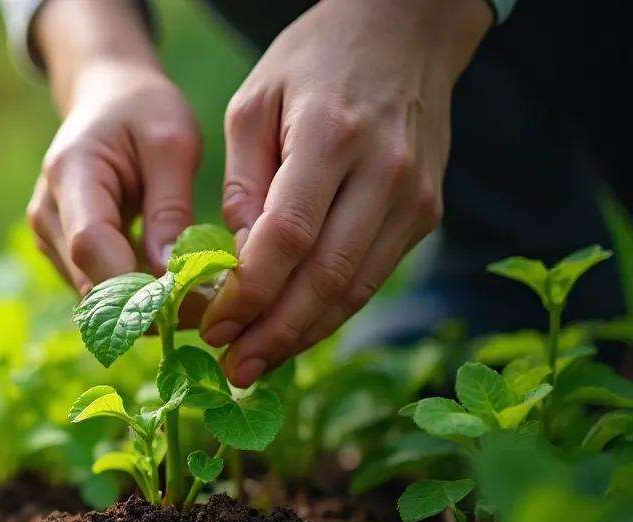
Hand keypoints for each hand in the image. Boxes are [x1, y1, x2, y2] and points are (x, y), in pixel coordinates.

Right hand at [26, 0, 200, 294]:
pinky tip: (169, 286)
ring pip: (92, 293)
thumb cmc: (143, 111)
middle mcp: (47, 211)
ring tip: (195, 298)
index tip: (189, 303)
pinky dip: (132, 295)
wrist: (106, 98)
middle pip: (88, 279)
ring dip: (141, 306)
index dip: (134, 284)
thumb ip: (170, 208)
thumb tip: (171, 276)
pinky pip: (95, 286)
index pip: (90, 244)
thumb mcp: (172, 144)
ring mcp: (47, 234)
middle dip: (146, 305)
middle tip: (208, 311)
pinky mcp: (59, 250)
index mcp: (71, 172)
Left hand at [200, 0, 490, 386]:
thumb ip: (241, 182)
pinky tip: (293, 331)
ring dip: (304, 335)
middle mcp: (384, 173)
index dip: (249, 294)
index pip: (289, 238)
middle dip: (275, 334)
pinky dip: (332, 311)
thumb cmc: (314, 59)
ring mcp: (414, 196)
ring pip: (357, 288)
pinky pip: (374, 275)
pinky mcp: (427, 212)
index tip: (212, 327)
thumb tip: (230, 259)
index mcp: (332, 138)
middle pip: (328, 277)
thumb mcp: (252, 101)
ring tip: (255, 365)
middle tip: (232, 370)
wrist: (407, 29)